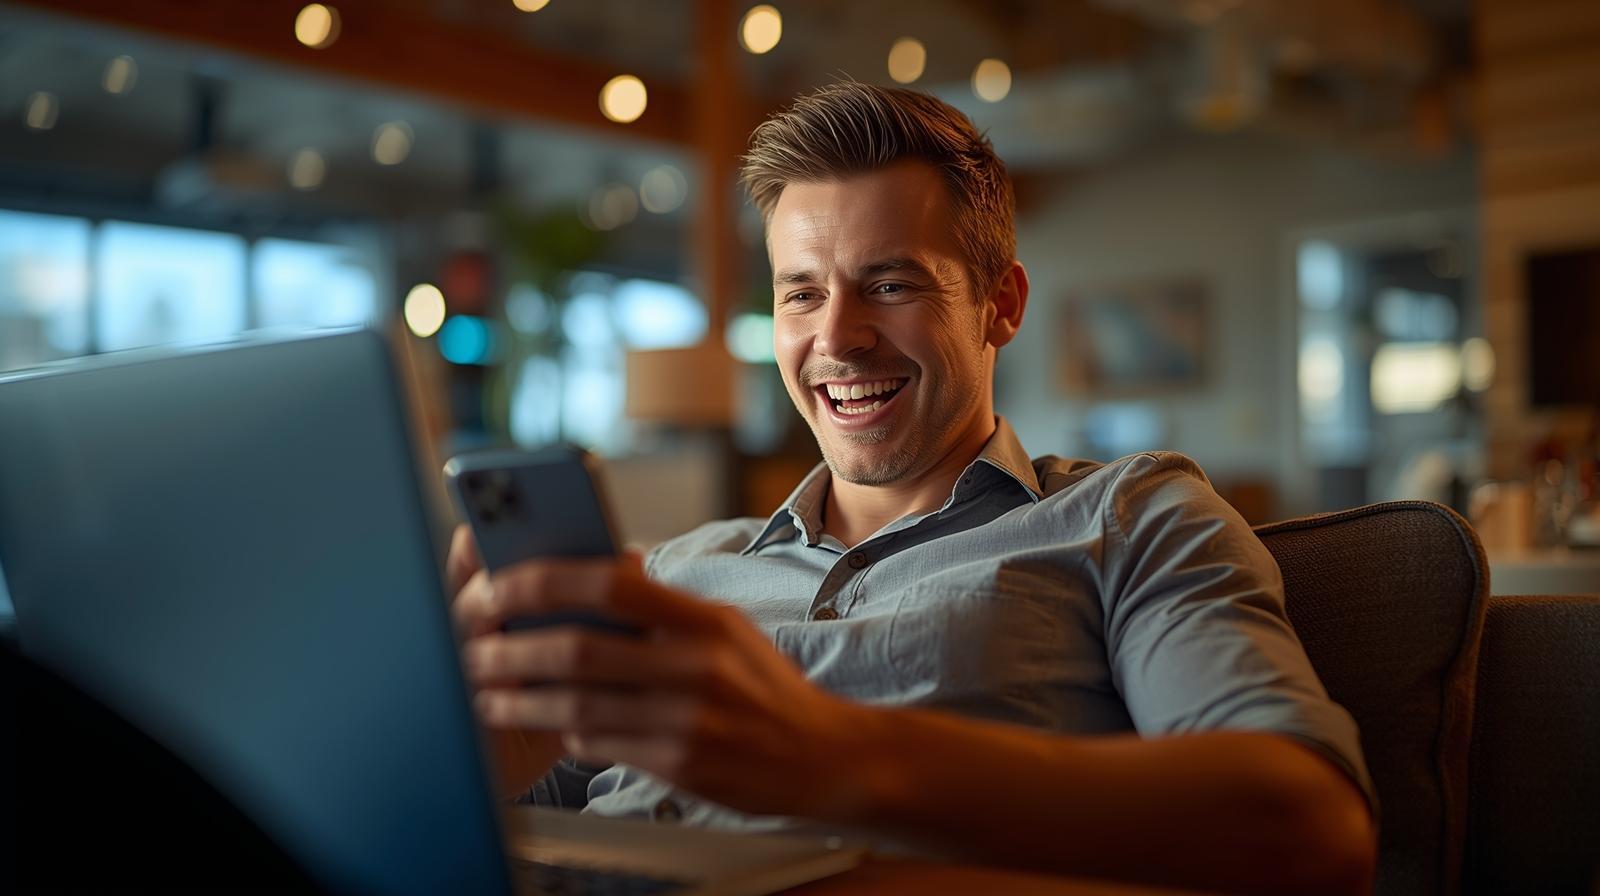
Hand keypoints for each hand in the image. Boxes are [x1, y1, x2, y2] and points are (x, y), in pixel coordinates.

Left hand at [456, 553, 872, 819]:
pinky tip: (551, 728)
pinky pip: (602, 745)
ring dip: (522, 701)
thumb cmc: (763, 687)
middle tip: (476, 650)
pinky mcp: (683, 764)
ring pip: (578, 705)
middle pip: (580, 648)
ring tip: (489, 697)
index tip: (498, 585)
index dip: (544, 580)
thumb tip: (605, 561)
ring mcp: (690, 716)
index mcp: (704, 617)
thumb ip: (664, 603)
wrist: (824, 758)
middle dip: (514, 650)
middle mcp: (697, 663)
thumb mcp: (726, 629)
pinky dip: (567, 734)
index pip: (610, 581)